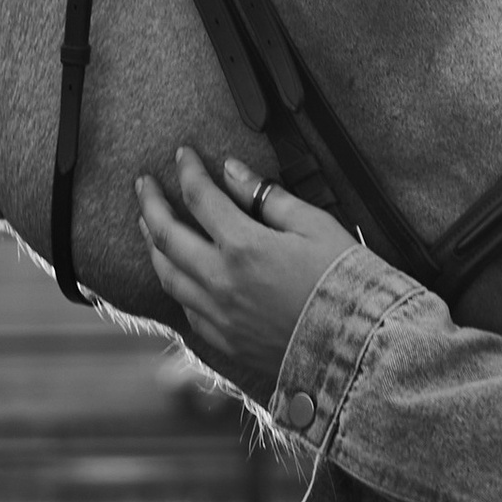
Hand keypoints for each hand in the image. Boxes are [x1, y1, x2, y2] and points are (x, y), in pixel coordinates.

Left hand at [135, 147, 357, 389]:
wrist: (358, 345)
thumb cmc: (344, 281)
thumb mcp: (315, 225)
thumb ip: (267, 197)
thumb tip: (232, 171)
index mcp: (244, 246)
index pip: (200, 197)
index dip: (188, 171)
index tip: (182, 155)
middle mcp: (221, 281)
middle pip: (166, 235)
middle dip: (150, 203)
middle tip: (143, 183)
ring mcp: (218, 314)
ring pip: (166, 274)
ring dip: (151, 244)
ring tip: (146, 224)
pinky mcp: (224, 340)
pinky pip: (185, 307)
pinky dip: (175, 283)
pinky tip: (176, 272)